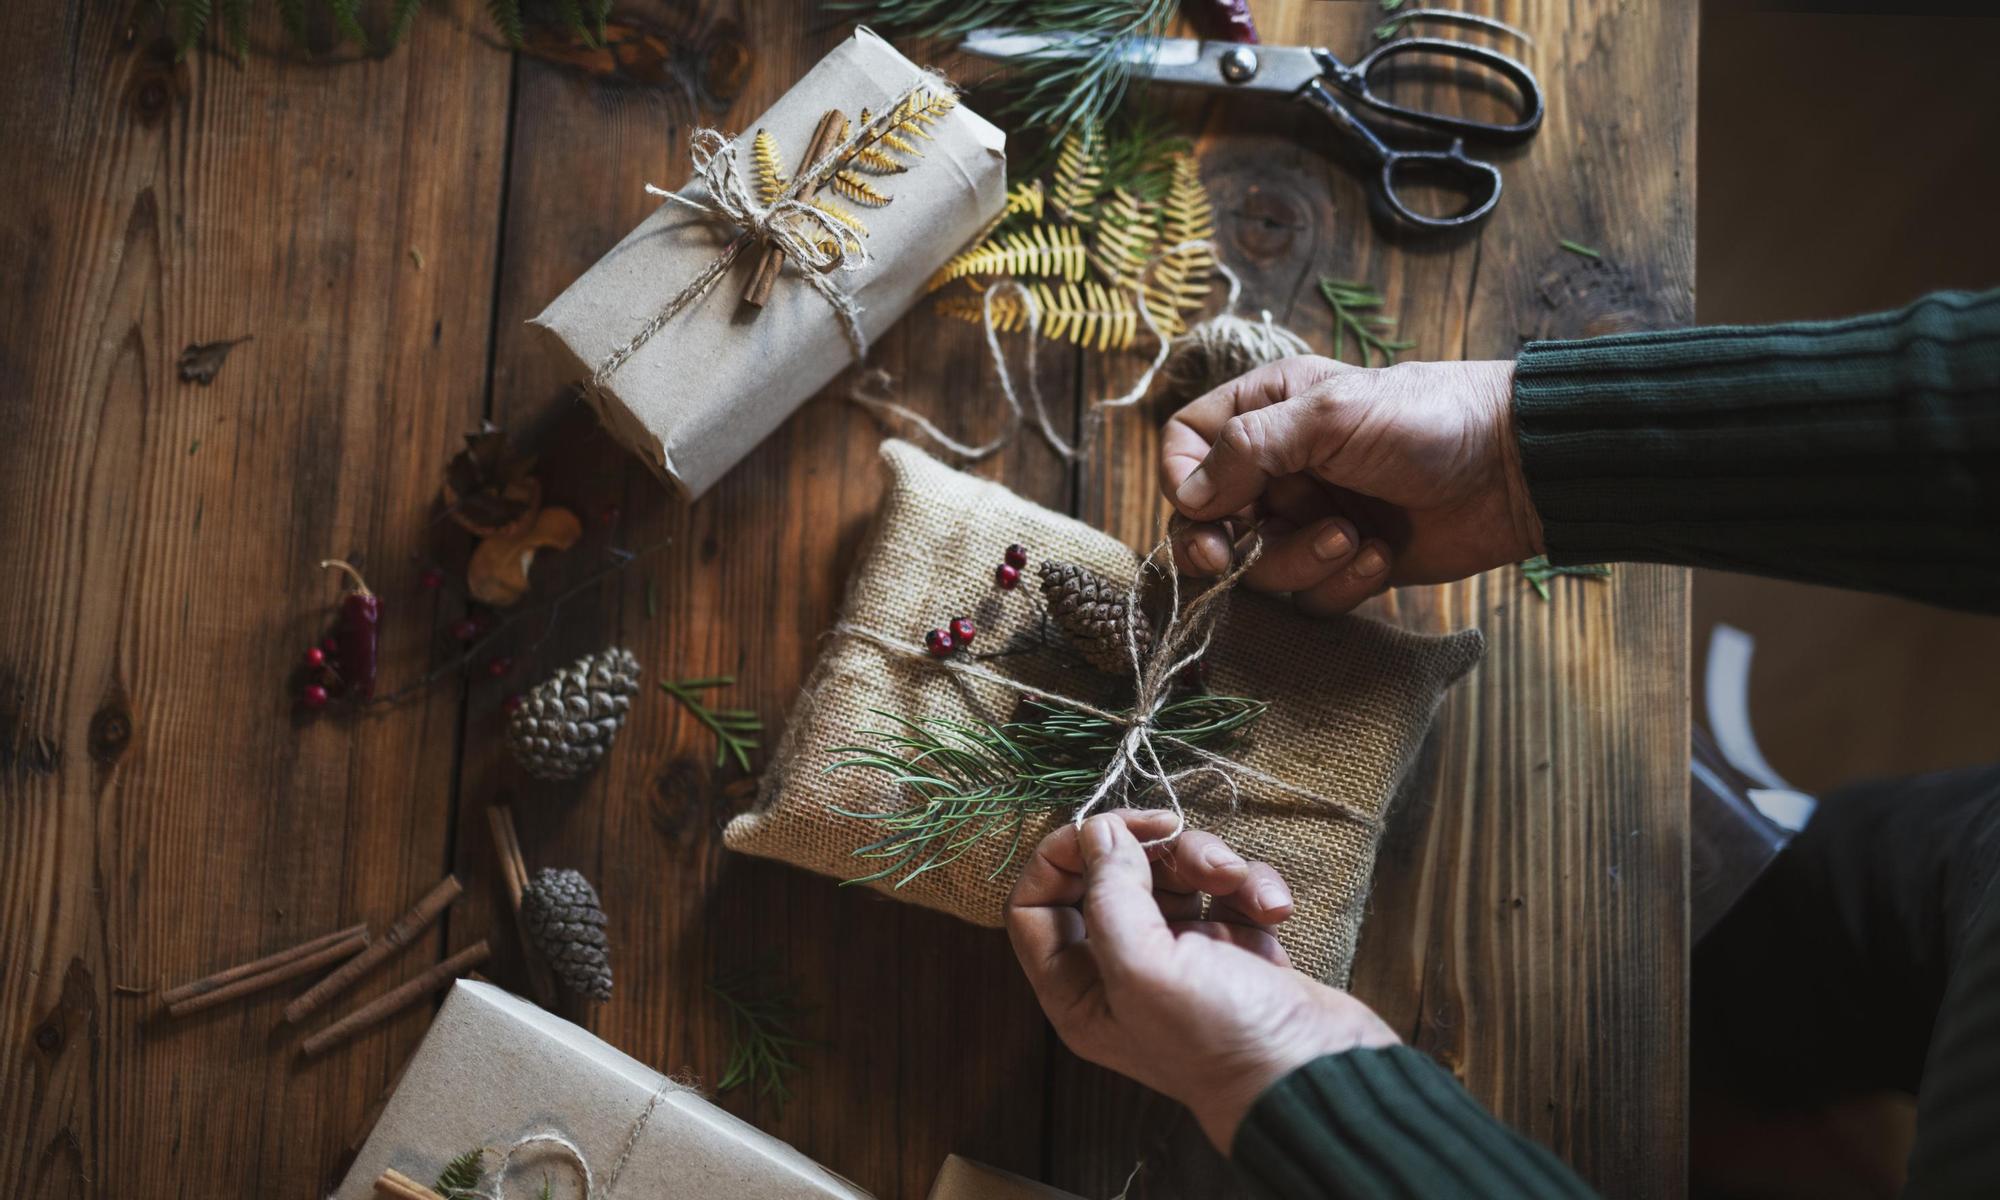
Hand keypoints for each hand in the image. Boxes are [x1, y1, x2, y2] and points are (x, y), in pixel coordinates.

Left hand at [1005, 810, 1398, 1150]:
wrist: (1318, 1075)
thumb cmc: (1220, 1038)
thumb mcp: (1145, 967)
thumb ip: (1109, 893)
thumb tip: (1097, 831)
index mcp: (1079, 989)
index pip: (1035, 906)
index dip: (1061, 856)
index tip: (1107, 827)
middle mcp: (1122, 971)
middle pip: (1109, 876)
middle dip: (1148, 849)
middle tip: (1176, 830)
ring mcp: (1179, 957)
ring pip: (1172, 874)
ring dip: (1207, 862)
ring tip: (1236, 882)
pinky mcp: (1231, 946)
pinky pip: (1226, 890)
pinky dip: (1250, 887)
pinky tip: (1272, 910)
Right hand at [1159, 356, 1541, 614]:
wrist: (1514, 469)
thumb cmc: (1424, 419)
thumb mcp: (1329, 416)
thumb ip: (1248, 449)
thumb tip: (1189, 498)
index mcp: (1267, 409)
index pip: (1186, 444)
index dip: (1181, 479)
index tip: (1203, 508)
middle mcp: (1279, 465)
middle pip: (1207, 520)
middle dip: (1219, 545)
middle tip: (1227, 559)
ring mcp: (1310, 518)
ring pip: (1259, 567)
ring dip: (1300, 559)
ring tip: (1352, 536)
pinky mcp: (1346, 564)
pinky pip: (1312, 596)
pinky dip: (1342, 583)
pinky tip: (1381, 556)